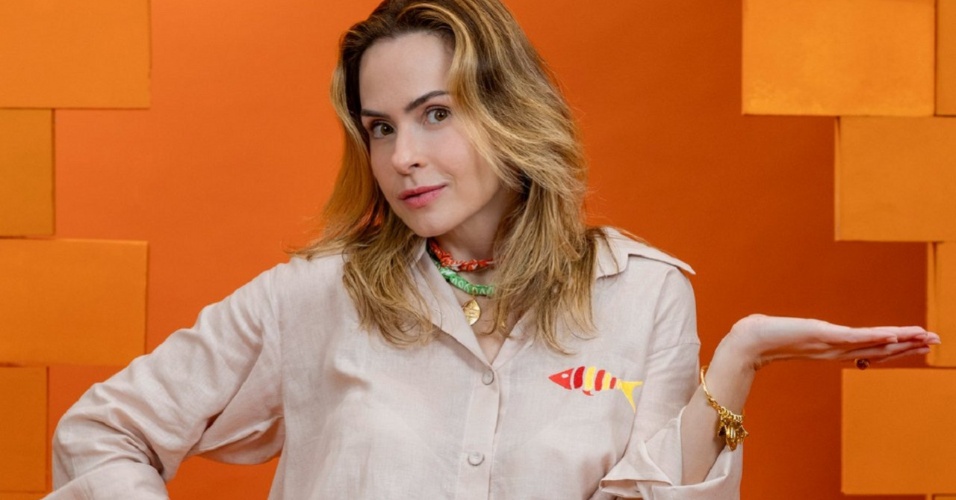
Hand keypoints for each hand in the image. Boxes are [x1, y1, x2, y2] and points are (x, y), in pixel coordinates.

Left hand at [719, 314, 940, 370]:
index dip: (895, 346)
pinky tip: (894, 334)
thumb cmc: (762, 335)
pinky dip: (876, 336)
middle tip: (935, 341)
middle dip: (908, 345)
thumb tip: (793, 326)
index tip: (918, 342)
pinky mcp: (823, 337)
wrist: (747, 342)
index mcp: (830, 349)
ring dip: (901, 341)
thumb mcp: (788, 332)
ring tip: (925, 338)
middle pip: (879, 349)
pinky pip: (855, 338)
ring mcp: (831, 345)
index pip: (870, 348)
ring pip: (873, 344)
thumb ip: (796, 331)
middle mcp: (835, 350)